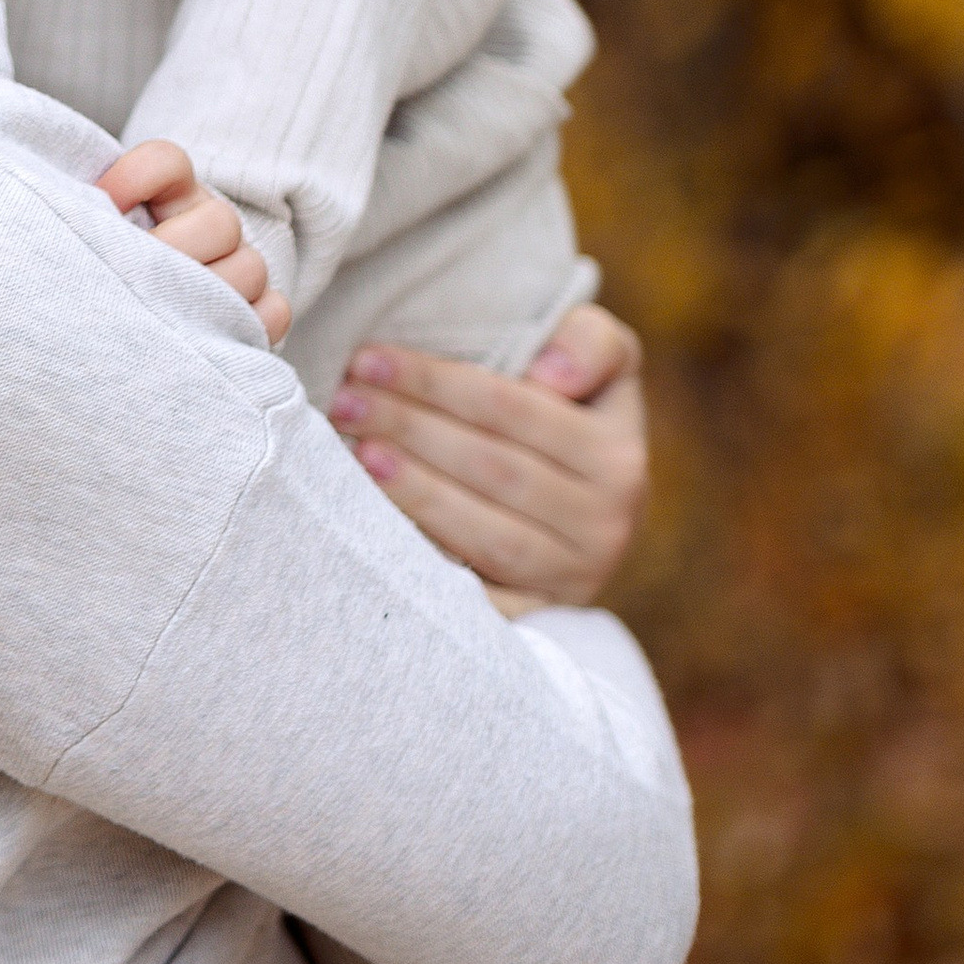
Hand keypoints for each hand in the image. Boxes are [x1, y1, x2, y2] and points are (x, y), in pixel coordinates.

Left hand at [96, 138, 291, 344]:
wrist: (137, 316)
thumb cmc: (107, 268)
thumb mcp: (92, 229)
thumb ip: (83, 215)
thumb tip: (72, 214)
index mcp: (170, 192)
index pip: (166, 162)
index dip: (135, 177)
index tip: (101, 203)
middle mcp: (210, 223)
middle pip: (218, 223)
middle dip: (170, 256)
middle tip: (130, 282)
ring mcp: (239, 265)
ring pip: (249, 268)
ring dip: (206, 297)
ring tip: (160, 316)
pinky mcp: (259, 309)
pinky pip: (274, 311)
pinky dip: (247, 323)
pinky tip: (206, 334)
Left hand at [329, 304, 648, 609]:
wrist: (595, 517)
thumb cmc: (577, 418)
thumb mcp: (604, 366)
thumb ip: (591, 343)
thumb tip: (550, 376)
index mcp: (618, 455)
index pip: (510, 408)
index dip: (434, 381)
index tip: (367, 359)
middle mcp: (605, 524)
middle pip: (491, 468)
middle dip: (409, 429)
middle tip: (345, 403)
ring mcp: (572, 578)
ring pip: (486, 534)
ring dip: (416, 494)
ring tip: (359, 455)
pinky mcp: (538, 619)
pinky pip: (480, 600)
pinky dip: (431, 566)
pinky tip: (381, 531)